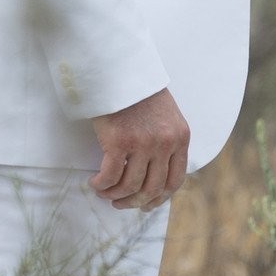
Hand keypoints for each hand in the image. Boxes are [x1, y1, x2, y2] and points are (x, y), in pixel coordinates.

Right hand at [89, 88, 189, 210]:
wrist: (121, 71)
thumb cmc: (139, 94)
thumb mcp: (166, 117)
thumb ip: (166, 142)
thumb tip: (153, 175)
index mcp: (180, 138)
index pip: (175, 180)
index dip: (159, 198)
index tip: (146, 204)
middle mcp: (165, 143)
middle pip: (152, 188)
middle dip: (134, 201)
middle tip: (120, 203)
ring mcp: (143, 143)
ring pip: (130, 186)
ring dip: (115, 195)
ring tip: (105, 193)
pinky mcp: (119, 142)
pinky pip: (110, 177)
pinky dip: (101, 185)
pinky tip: (95, 182)